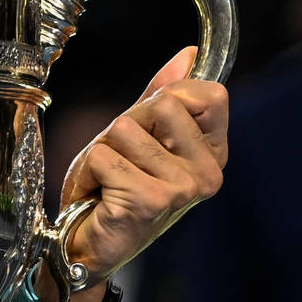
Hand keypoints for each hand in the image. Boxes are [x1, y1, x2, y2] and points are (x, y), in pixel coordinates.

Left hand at [43, 46, 228, 301]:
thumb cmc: (115, 191)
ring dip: (101, 152)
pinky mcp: (151, 200)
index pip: (209, 94)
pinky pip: (104, 156)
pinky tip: (99, 197)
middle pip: (161, 103)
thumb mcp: (140, 137)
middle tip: (121, 160)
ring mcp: (184, 188)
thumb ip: (162, 96)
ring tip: (107, 181)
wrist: (91, 246)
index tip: (150, 128)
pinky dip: (89, 172)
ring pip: (124, 129)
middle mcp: (208, 172)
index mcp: (213, 153)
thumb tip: (189, 55)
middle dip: (125, 125)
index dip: (167, 97)